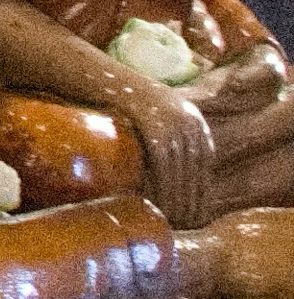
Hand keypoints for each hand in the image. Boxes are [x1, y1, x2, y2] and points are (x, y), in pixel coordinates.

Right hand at [127, 72, 218, 227]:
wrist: (91, 73)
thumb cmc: (115, 101)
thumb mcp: (150, 119)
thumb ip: (166, 142)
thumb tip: (172, 180)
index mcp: (193, 119)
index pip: (205, 165)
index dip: (201, 193)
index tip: (196, 216)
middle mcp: (188, 119)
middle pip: (196, 170)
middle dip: (191, 201)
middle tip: (184, 225)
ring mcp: (172, 119)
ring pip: (181, 170)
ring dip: (177, 199)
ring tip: (171, 220)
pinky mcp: (153, 122)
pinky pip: (163, 163)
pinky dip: (162, 185)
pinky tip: (156, 202)